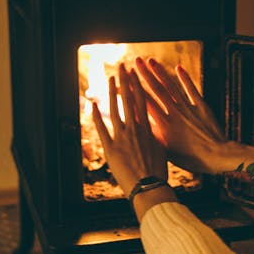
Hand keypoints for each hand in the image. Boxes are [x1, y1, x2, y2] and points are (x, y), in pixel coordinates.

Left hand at [91, 64, 167, 197]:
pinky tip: (92, 104)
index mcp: (148, 129)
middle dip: (125, 81)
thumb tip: (154, 129)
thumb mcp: (162, 150)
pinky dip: (96, 115)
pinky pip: (101, 128)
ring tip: (109, 79)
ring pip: (115, 110)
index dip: (138, 85)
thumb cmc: (158, 172)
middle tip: (122, 66)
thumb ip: (155, 137)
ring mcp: (121, 138)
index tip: (135, 74)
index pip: (142, 101)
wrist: (149, 187)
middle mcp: (135, 130)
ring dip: (111, 93)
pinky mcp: (110, 149)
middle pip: (129, 99)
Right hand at [133, 57, 243, 173]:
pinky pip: (191, 89)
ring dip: (160, 72)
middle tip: (134, 61)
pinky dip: (185, 78)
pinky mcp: (201, 106)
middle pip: (156, 89)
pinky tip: (178, 67)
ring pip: (171, 86)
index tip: (123, 79)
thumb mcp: (168, 151)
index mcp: (164, 125)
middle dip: (143, 74)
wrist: (217, 157)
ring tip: (150, 60)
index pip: (144, 103)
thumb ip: (154, 137)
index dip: (132, 90)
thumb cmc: (191, 159)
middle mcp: (174, 113)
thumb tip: (140, 126)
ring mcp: (188, 108)